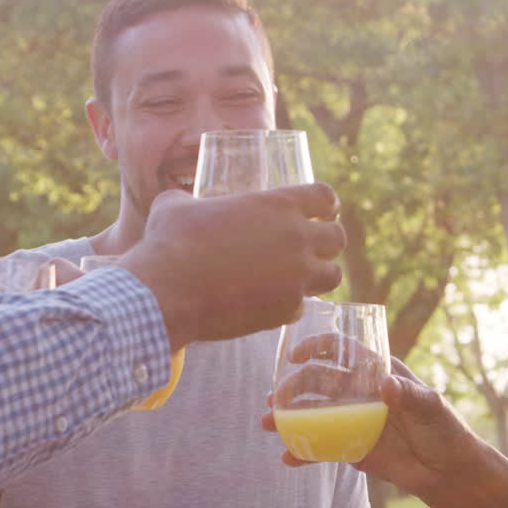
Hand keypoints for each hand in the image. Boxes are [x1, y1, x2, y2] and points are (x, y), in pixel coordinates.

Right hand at [122, 184, 344, 346]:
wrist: (169, 290)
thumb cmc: (171, 242)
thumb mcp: (176, 207)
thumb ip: (188, 200)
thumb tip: (179, 202)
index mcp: (277, 205)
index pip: (325, 196)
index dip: (326, 204)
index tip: (323, 212)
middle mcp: (296, 238)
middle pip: (338, 238)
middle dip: (327, 242)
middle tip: (311, 247)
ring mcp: (296, 277)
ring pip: (333, 276)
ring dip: (318, 275)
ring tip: (299, 278)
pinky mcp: (286, 310)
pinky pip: (301, 307)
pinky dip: (289, 306)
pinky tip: (269, 304)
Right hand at [262, 353, 482, 499]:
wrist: (446, 471)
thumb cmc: (444, 429)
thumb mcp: (431, 407)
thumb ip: (409, 395)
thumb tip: (386, 384)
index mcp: (375, 372)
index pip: (340, 349)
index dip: (315, 347)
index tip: (295, 355)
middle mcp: (358, 391)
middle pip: (316, 381)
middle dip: (291, 387)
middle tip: (274, 399)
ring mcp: (350, 419)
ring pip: (312, 413)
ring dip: (287, 416)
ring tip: (267, 423)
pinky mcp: (349, 447)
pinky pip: (320, 447)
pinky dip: (302, 452)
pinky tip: (287, 458)